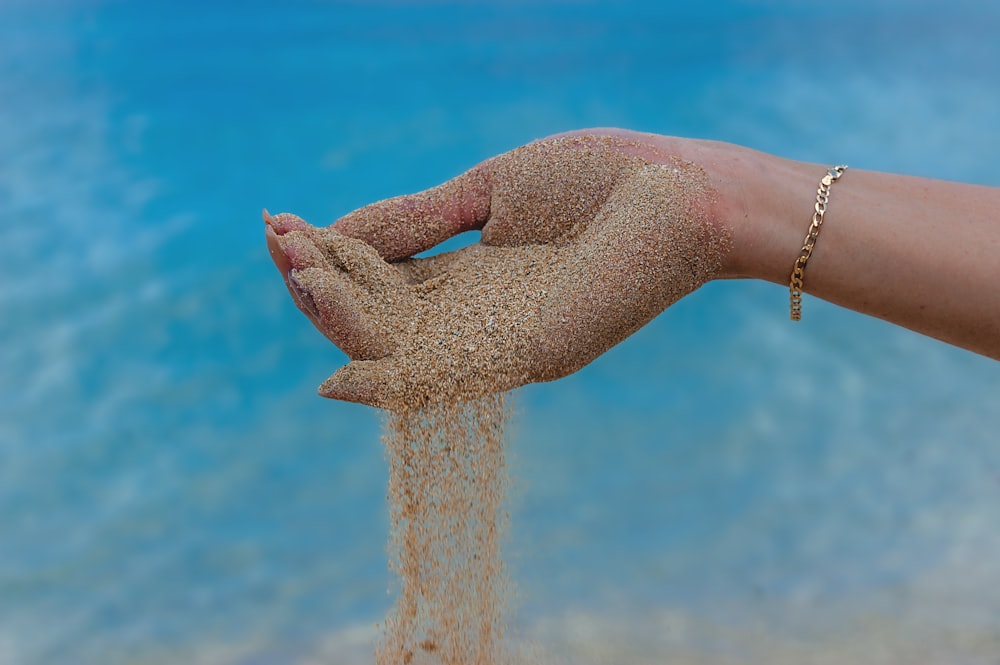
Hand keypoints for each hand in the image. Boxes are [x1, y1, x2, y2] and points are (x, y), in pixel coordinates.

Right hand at [265, 131, 732, 409]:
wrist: (684, 192)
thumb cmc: (600, 180)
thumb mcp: (489, 191)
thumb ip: (416, 218)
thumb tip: (336, 232)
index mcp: (468, 277)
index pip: (377, 282)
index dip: (327, 258)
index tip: (279, 224)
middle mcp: (475, 319)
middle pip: (375, 319)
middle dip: (320, 285)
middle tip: (277, 243)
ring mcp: (499, 342)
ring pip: (396, 348)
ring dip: (338, 317)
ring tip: (293, 268)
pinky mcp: (527, 357)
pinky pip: (444, 380)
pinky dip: (385, 385)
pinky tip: (334, 374)